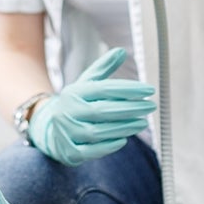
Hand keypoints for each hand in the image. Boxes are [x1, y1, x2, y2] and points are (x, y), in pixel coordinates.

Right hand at [27, 47, 156, 164]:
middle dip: (131, 108)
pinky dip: (109, 146)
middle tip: (150, 106)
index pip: (105, 88)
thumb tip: (121, 51)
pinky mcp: (71, 152)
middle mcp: (69, 111)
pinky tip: (124, 139)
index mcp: (75, 92)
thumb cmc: (77, 105)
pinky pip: (92, 151)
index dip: (129, 89)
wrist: (52, 130)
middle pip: (103, 110)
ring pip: (100, 131)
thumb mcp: (86, 84)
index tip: (149, 90)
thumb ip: (103, 68)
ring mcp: (68, 132)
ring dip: (125, 127)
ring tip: (142, 122)